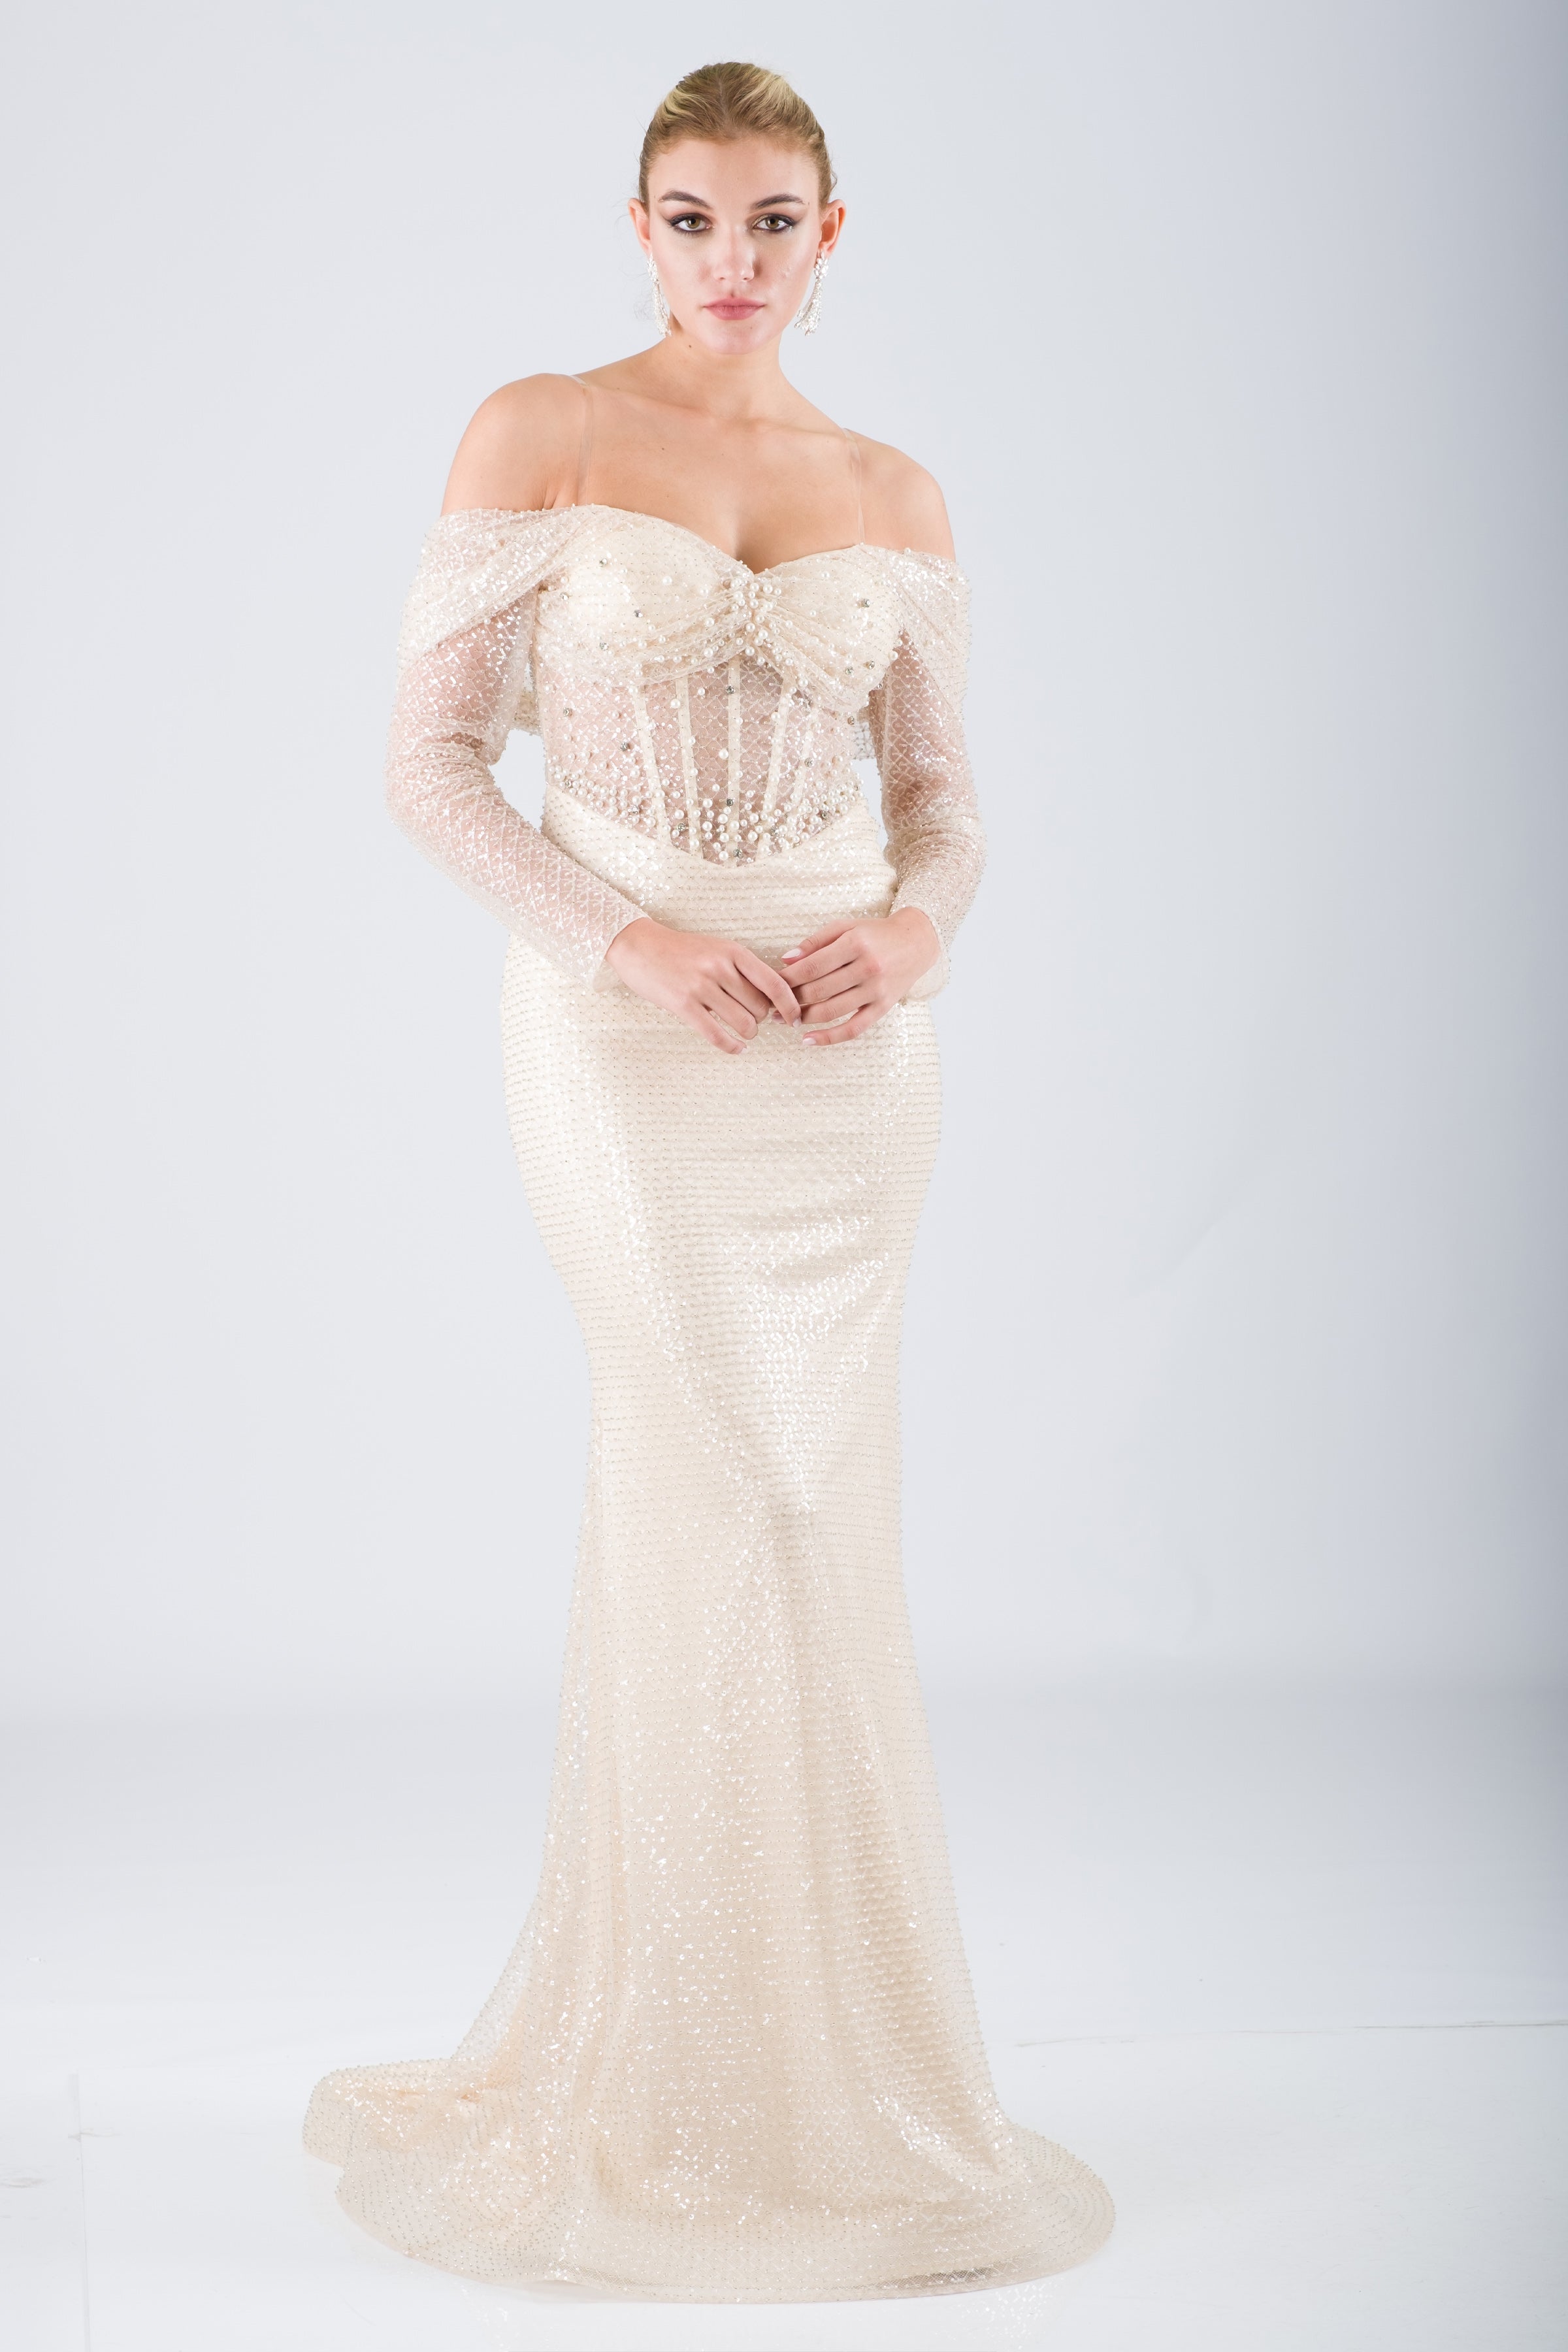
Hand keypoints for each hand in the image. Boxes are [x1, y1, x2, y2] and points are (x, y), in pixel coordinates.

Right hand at [603, 917, 800, 1053]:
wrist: (639, 946)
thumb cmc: (681, 950)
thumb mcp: (717, 949)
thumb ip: (742, 969)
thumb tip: (772, 998)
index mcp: (733, 951)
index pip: (774, 983)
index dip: (790, 1005)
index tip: (795, 1018)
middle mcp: (719, 967)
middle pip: (760, 1007)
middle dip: (761, 1018)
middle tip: (752, 1018)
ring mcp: (700, 986)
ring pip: (743, 1023)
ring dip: (748, 1033)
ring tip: (744, 1032)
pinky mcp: (683, 1005)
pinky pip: (716, 1035)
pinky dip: (731, 1047)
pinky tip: (736, 1048)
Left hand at [782, 909, 940, 1044]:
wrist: (916, 942)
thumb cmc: (876, 933)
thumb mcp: (846, 927)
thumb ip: (815, 941)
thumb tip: (786, 960)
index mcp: (855, 943)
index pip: (812, 967)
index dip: (788, 979)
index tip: (771, 984)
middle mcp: (867, 968)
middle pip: (818, 990)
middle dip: (790, 999)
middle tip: (772, 1004)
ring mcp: (876, 990)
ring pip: (831, 1011)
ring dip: (803, 1018)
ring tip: (784, 1020)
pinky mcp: (883, 1007)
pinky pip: (853, 1029)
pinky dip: (829, 1038)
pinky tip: (807, 1040)